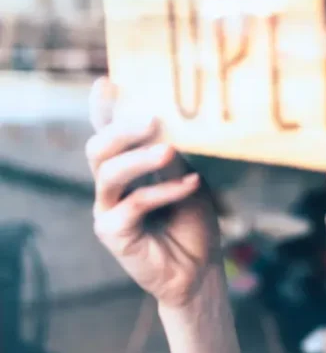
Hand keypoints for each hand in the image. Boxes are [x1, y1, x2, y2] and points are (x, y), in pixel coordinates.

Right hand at [86, 77, 220, 308]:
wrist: (200, 270)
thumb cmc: (192, 222)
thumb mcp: (188, 179)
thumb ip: (172, 156)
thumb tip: (166, 124)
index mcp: (126, 168)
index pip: (108, 133)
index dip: (103, 109)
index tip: (105, 82)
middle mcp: (111, 186)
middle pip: (99, 148)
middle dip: (121, 129)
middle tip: (152, 118)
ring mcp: (108, 209)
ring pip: (109, 173)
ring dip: (139, 158)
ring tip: (168, 149)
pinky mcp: (113, 233)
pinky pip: (134, 204)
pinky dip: (164, 192)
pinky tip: (191, 185)